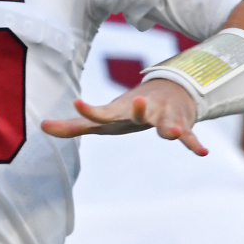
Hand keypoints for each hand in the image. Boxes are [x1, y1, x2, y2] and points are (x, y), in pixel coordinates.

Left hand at [41, 78, 207, 155]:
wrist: (168, 92)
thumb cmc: (128, 110)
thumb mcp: (104, 118)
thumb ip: (74, 126)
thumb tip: (42, 127)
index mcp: (119, 112)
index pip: (102, 112)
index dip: (89, 110)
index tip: (77, 102)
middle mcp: (142, 111)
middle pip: (138, 112)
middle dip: (140, 109)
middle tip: (141, 100)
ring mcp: (162, 117)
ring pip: (166, 123)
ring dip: (169, 128)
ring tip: (173, 133)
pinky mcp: (180, 125)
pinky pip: (189, 136)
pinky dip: (194, 143)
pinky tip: (202, 152)